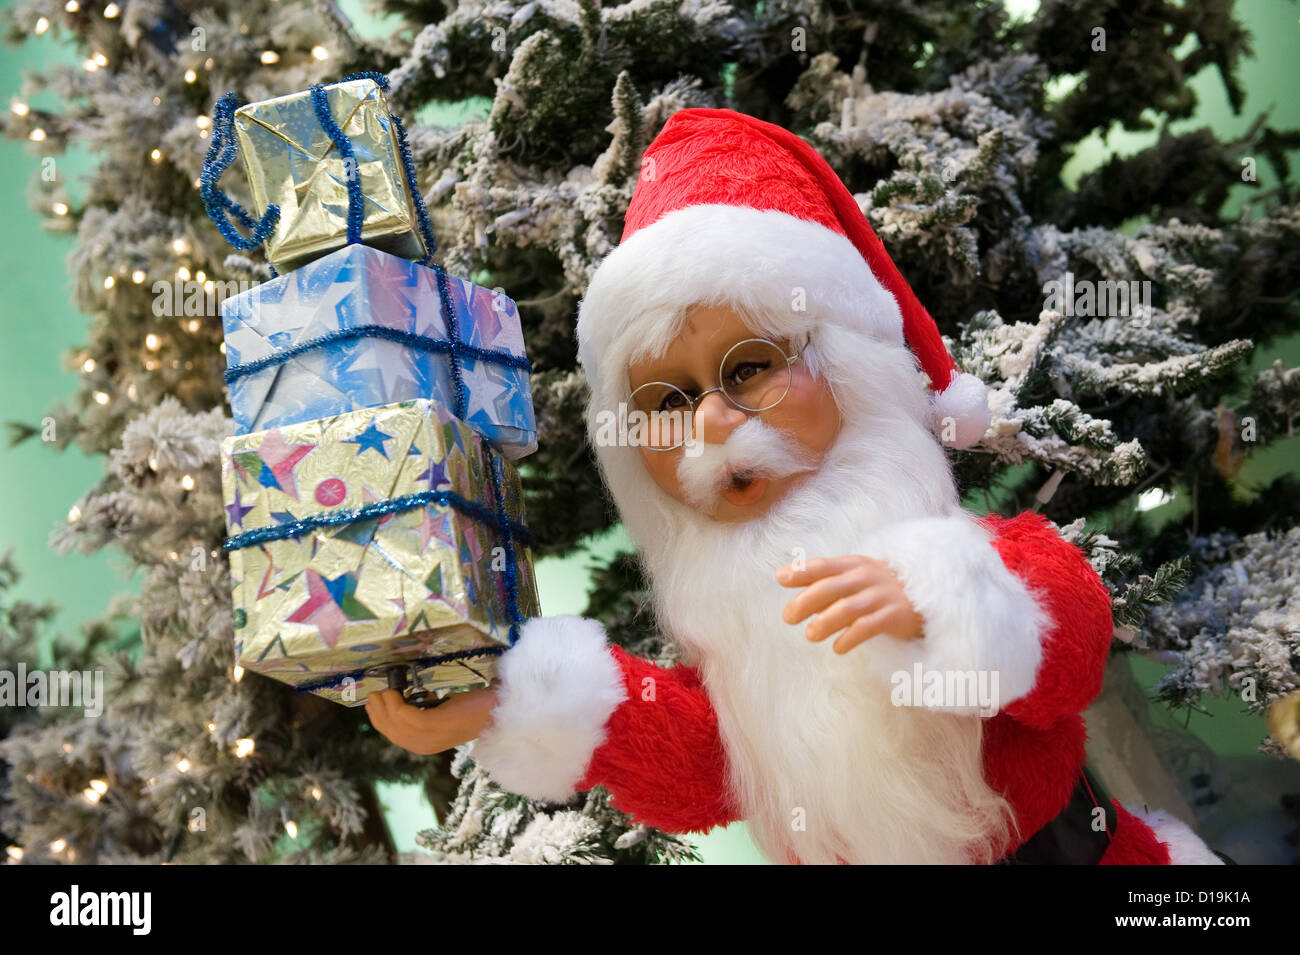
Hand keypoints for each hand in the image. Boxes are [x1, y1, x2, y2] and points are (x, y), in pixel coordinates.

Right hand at [365, 686, 498, 754]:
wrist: (496, 709)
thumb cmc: (470, 707)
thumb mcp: (441, 711)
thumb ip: (423, 710)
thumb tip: (405, 696)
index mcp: (423, 744)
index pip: (392, 734)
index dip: (378, 718)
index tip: (374, 700)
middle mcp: (424, 745)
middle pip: (390, 731)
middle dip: (377, 711)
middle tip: (374, 693)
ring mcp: (431, 737)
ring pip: (396, 724)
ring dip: (386, 705)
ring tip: (384, 691)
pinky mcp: (438, 726)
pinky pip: (409, 717)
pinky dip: (399, 704)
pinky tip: (399, 692)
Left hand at [777, 555, 924, 653]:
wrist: (926, 596)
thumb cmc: (880, 589)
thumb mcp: (856, 580)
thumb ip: (828, 586)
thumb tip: (793, 595)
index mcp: (853, 565)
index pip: (823, 566)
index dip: (801, 571)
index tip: (781, 578)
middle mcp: (866, 577)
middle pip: (830, 587)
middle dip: (806, 601)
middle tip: (788, 617)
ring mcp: (881, 596)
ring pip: (848, 607)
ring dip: (825, 622)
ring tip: (810, 635)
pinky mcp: (894, 615)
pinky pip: (868, 626)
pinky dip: (850, 637)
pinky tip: (838, 648)